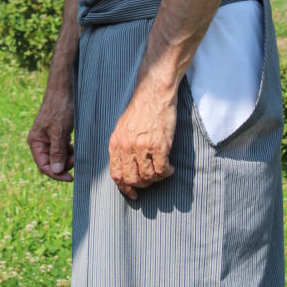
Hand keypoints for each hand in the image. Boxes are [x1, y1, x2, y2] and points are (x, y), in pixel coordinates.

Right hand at [27, 92, 74, 181]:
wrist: (64, 89)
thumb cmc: (59, 108)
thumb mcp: (59, 131)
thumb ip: (57, 151)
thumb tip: (57, 170)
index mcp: (35, 142)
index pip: (44, 165)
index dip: (56, 174)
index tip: (71, 177)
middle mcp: (40, 142)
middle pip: (51, 162)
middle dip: (63, 164)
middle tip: (75, 159)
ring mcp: (49, 138)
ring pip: (58, 156)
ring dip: (67, 158)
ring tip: (76, 151)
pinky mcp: (58, 134)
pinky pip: (63, 148)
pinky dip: (69, 150)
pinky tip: (74, 145)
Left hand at [108, 84, 176, 199]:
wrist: (154, 93)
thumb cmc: (141, 109)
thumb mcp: (123, 128)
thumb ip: (122, 147)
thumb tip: (125, 168)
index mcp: (115, 143)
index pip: (116, 174)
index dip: (125, 188)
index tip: (133, 193)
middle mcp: (127, 147)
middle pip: (132, 179)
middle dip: (143, 185)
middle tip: (151, 180)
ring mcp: (142, 147)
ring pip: (148, 177)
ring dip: (157, 178)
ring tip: (162, 171)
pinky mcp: (159, 145)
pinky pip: (162, 170)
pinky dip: (167, 172)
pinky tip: (170, 167)